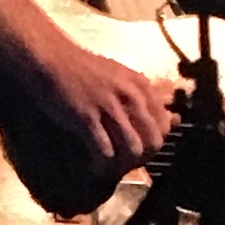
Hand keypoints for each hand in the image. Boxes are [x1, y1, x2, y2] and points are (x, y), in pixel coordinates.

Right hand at [23, 25, 179, 165]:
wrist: (50, 59)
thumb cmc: (84, 70)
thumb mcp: (122, 78)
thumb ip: (146, 98)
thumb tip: (173, 120)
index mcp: (141, 86)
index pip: (164, 127)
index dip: (153, 144)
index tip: (138, 151)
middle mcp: (130, 96)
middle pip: (153, 142)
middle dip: (141, 158)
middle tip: (124, 163)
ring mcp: (109, 107)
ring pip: (133, 149)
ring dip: (123, 163)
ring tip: (110, 165)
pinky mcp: (86, 118)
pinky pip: (105, 151)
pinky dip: (101, 163)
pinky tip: (93, 163)